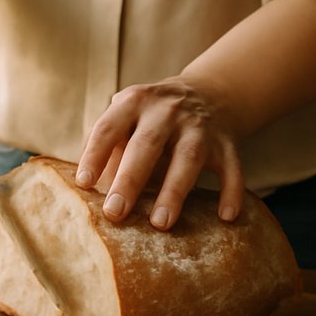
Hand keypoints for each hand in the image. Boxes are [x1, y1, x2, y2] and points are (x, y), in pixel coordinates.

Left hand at [75, 76, 243, 230]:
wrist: (210, 92)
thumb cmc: (153, 115)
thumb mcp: (127, 114)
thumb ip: (107, 144)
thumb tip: (86, 187)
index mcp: (135, 102)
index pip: (109, 128)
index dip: (94, 155)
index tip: (83, 184)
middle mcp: (168, 111)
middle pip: (146, 145)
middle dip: (130, 180)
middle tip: (115, 213)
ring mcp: (200, 127)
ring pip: (188, 158)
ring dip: (174, 192)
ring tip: (160, 223)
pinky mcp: (227, 144)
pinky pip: (232, 169)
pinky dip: (231, 192)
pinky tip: (226, 217)